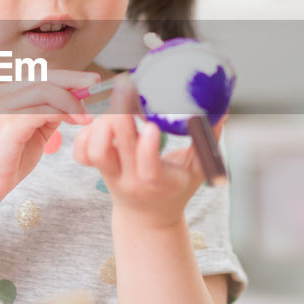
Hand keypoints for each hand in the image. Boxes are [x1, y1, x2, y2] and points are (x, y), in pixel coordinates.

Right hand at [0, 69, 96, 207]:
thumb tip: (74, 100)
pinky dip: (63, 114)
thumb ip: (49, 114)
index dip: (68, 76)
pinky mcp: (6, 124)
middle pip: (44, 77)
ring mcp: (1, 107)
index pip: (40, 76)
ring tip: (87, 117)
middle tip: (96, 83)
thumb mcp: (33, 131)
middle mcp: (0, 93)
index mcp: (4, 92)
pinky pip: (42, 110)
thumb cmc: (6, 162)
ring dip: (72, 102)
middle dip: (74, 80)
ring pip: (45, 90)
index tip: (91, 80)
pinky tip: (76, 123)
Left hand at [73, 76, 225, 229]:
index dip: (147, 148)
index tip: (152, 125)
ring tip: (116, 104)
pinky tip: (100, 118)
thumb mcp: (198, 170)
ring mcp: (110, 175)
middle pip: (113, 151)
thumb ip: (208, 141)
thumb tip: (222, 110)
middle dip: (118, 114)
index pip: (148, 170)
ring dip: (100, 124)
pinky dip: (84, 133)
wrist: (148, 219)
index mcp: (158, 183)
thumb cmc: (175, 191)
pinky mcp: (97, 170)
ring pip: (94, 151)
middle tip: (127, 85)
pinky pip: (81, 153)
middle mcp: (130, 180)